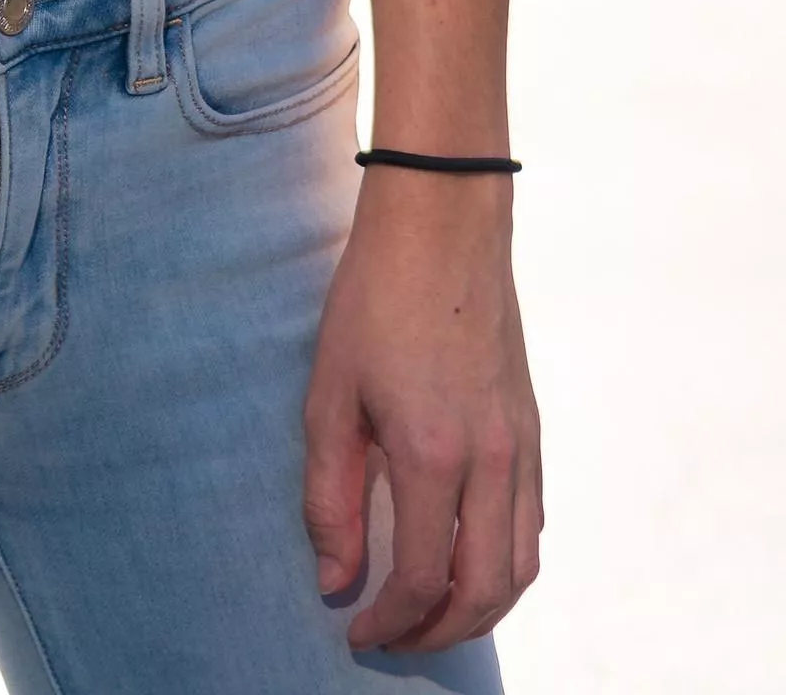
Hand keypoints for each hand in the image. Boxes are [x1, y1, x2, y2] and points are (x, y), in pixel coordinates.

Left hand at [302, 171, 542, 650]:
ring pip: (522, 566)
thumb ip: (330, 496)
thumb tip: (335, 579)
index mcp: (432, 454)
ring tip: (430, 613)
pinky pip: (533, 522)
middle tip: (393, 638)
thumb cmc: (374, 299)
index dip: (389, 621)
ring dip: (480, 607)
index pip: (422, 579)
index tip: (355, 631)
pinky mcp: (531, 427)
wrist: (442, 225)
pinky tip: (467, 556)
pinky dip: (506, 561)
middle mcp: (490, 460)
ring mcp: (521, 445)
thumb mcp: (329, 394)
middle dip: (439, 633)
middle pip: (485, 591)